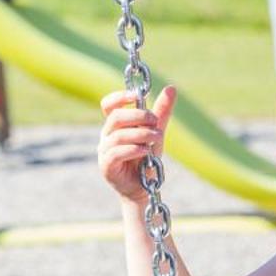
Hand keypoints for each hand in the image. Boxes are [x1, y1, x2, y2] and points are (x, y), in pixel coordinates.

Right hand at [98, 85, 174, 199]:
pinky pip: (116, 152)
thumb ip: (161, 112)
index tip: (137, 96)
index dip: (119, 97)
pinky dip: (134, 149)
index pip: (108, 104)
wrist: (145, 188)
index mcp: (116, 125)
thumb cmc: (147, 159)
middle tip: (156, 122)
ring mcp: (104, 151)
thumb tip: (171, 88)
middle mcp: (107, 136)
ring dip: (141, 134)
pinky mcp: (106, 166)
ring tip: (157, 138)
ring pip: (118, 135)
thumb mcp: (156, 132)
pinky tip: (147, 151)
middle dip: (138, 116)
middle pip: (115, 117)